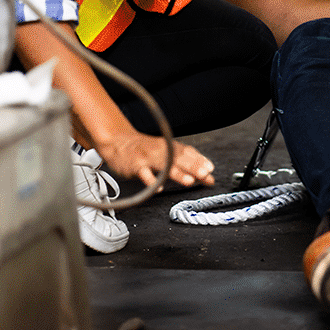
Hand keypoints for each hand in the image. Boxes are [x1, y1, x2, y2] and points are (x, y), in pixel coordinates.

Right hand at [98, 131, 215, 189]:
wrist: (118, 142)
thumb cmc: (146, 150)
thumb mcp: (166, 153)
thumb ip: (187, 165)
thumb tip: (209, 177)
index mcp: (170, 147)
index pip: (188, 152)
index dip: (200, 160)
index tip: (211, 169)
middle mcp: (161, 150)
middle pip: (179, 158)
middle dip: (194, 166)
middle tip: (205, 174)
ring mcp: (148, 158)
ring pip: (164, 165)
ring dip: (178, 173)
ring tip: (189, 180)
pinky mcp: (135, 166)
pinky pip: (143, 174)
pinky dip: (151, 180)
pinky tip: (159, 188)